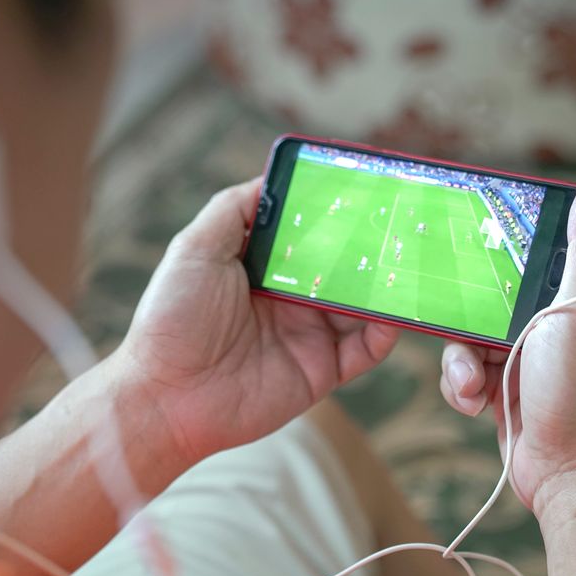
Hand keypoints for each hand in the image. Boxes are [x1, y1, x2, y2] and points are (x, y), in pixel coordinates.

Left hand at [112, 178, 398, 466]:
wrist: (165, 397)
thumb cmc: (172, 319)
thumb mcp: (195, 248)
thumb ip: (235, 209)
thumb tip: (274, 178)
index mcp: (264, 265)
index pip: (311, 233)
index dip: (337, 214)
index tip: (367, 190)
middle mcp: (291, 297)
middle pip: (345, 266)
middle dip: (372, 247)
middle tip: (403, 223)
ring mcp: (309, 334)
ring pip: (363, 305)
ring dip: (387, 287)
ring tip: (410, 264)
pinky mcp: (321, 371)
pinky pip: (365, 350)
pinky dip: (385, 333)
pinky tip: (396, 313)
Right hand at [438, 174, 575, 513]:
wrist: (569, 474)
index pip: (541, 248)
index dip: (508, 239)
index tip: (476, 230)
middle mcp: (557, 321)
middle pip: (492, 291)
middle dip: (470, 311)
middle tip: (462, 321)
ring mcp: (528, 357)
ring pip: (470, 332)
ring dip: (461, 359)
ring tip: (473, 382)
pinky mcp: (504, 388)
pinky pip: (464, 369)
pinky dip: (460, 385)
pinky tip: (473, 402)